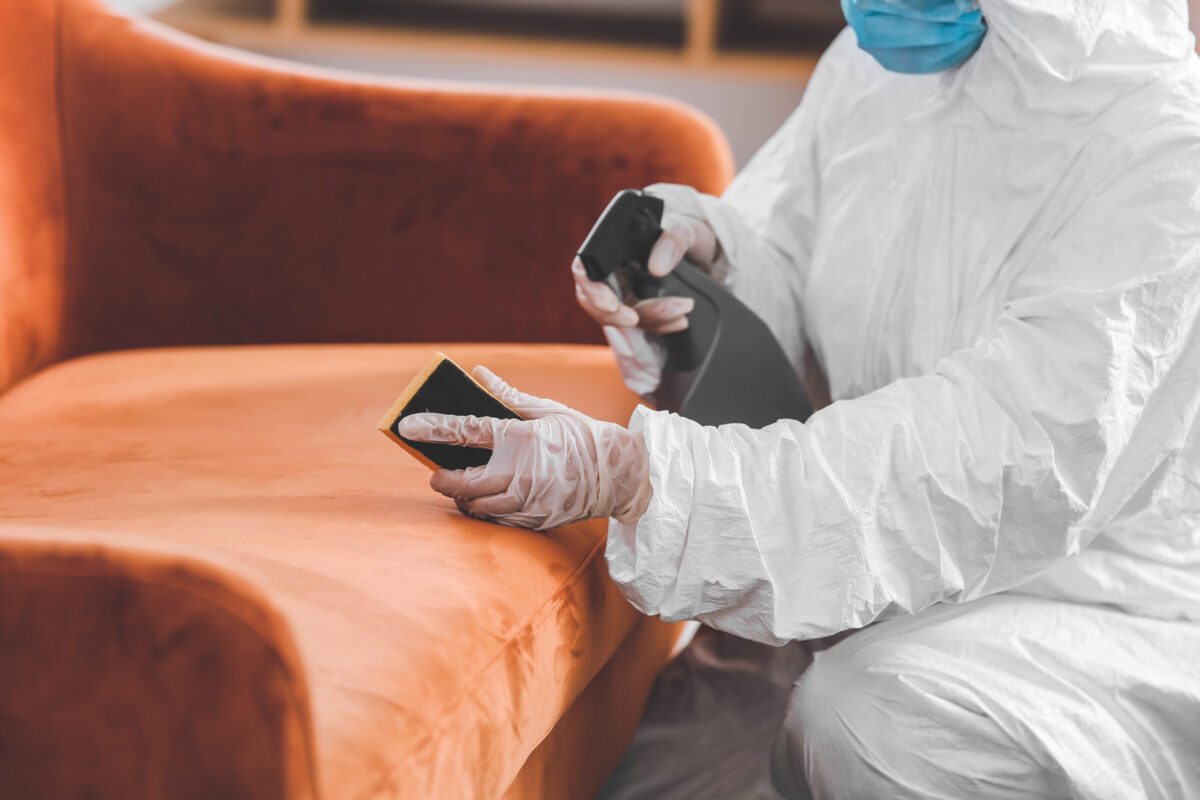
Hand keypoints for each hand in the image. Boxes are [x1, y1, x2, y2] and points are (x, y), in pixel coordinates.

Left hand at [396, 366, 652, 530]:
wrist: (620, 474)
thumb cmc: (582, 435)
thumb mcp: (548, 409)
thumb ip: (508, 395)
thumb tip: (479, 374)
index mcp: (521, 437)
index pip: (466, 430)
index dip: (433, 429)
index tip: (406, 427)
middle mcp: (521, 471)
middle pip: (462, 481)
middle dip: (441, 478)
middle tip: (435, 473)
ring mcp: (528, 499)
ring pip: (475, 506)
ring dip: (461, 497)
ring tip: (460, 487)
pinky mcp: (534, 519)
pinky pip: (496, 519)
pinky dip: (484, 510)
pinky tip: (485, 500)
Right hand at [572, 211, 717, 334]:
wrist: (707, 252)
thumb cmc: (690, 231)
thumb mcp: (688, 229)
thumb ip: (674, 241)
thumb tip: (656, 267)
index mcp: (613, 245)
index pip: (585, 269)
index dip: (592, 289)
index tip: (612, 305)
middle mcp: (614, 269)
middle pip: (595, 300)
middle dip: (615, 315)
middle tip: (637, 318)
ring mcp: (625, 289)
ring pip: (620, 316)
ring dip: (648, 319)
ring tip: (681, 309)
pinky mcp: (640, 306)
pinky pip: (640, 323)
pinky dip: (659, 326)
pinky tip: (679, 320)